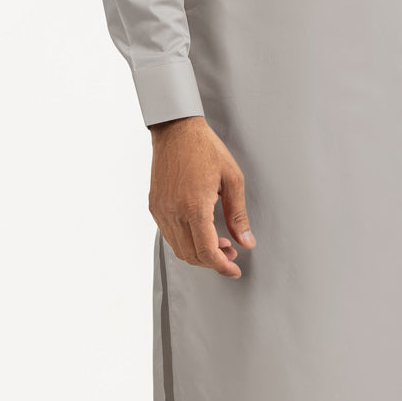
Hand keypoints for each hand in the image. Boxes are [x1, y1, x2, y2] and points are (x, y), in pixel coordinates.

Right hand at [148, 115, 256, 279]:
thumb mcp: (232, 179)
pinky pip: (169, 235)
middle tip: (231, 253)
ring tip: (219, 242)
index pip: (207, 251)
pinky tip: (200, 230)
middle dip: (213, 261)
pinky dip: (185, 241)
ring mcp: (161, 210)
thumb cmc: (205, 149)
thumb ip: (239, 215)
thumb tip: (247, 241)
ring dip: (199, 253)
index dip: (222, 267)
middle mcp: (173, 212)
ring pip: (178, 248)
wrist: (176, 130)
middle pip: (192, 255)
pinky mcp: (154, 206)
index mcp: (195, 206)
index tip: (234, 270)